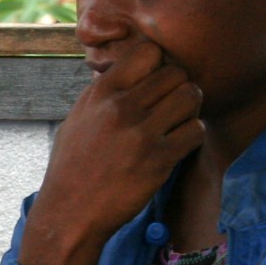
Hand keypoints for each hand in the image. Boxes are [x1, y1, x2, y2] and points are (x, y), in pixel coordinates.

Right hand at [20, 42, 203, 264]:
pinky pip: (195, 131)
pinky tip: (179, 145)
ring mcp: (141, 133)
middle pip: (175, 72)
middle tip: (173, 106)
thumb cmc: (72, 168)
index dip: (158, 63)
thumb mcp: (78, 120)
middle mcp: (121, 107)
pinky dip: (193, 136)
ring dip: (190, 109)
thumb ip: (103, 94)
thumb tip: (126, 73)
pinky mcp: (158, 160)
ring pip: (191, 97)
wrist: (70, 213)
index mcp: (101, 92)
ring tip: (179, 123)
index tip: (155, 82)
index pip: (147, 51)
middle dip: (179, 87)